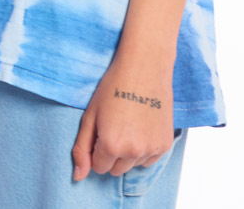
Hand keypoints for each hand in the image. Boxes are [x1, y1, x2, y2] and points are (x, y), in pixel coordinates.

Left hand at [71, 51, 174, 181]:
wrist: (145, 66)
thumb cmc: (114, 86)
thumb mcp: (91, 114)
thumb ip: (82, 148)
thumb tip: (78, 177)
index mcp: (111, 145)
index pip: (98, 167)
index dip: (97, 148)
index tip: (102, 129)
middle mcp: (133, 152)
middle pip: (116, 170)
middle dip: (112, 153)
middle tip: (115, 125)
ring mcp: (151, 148)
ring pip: (133, 165)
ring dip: (128, 152)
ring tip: (129, 122)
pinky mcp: (165, 144)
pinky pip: (149, 159)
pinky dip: (144, 149)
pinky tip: (142, 125)